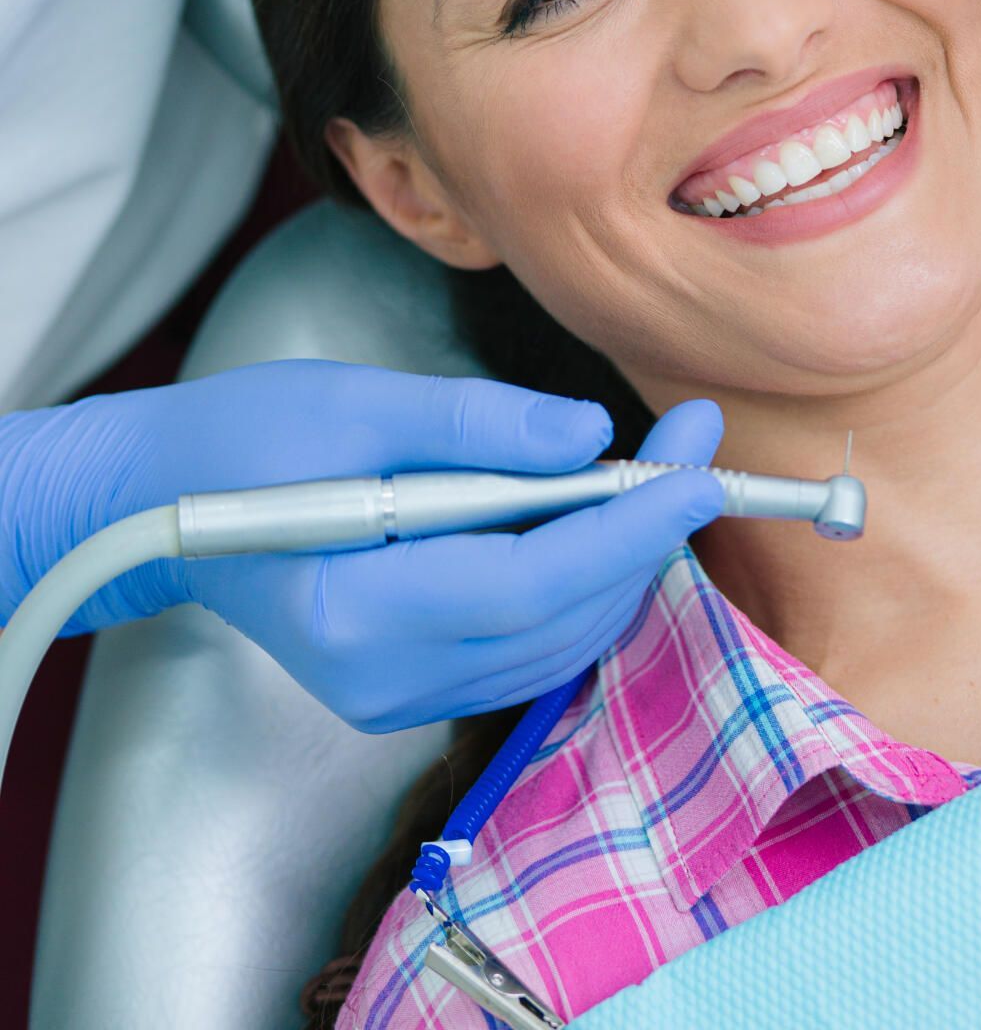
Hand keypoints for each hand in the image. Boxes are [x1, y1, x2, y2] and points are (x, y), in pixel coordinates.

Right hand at [0, 364, 723, 725]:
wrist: (164, 501)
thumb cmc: (243, 438)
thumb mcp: (355, 402)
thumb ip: (475, 424)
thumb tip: (590, 434)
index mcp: (350, 610)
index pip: (525, 584)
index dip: (624, 529)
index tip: (699, 468)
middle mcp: (379, 678)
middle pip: (556, 619)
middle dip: (644, 532)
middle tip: (698, 441)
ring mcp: (394, 696)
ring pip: (556, 640)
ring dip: (621, 558)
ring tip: (660, 466)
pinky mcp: (410, 688)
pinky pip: (527, 645)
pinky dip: (579, 583)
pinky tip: (596, 514)